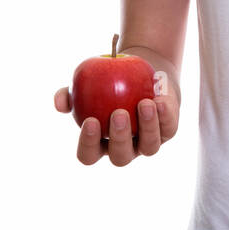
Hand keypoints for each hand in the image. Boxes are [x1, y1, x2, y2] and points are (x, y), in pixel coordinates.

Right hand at [53, 70, 178, 165]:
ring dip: (147, 126)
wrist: (144, 73)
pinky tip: (160, 99)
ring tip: (144, 103)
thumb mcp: (88, 85)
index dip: (88, 144)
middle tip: (119, 113)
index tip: (90, 120)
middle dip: (120, 138)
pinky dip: (165, 114)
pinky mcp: (168, 131)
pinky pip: (168, 127)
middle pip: (121, 156)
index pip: (89, 155)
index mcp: (100, 144)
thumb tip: (60, 102)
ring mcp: (148, 142)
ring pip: (149, 146)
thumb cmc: (109, 83)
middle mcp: (125, 149)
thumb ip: (70, 94)